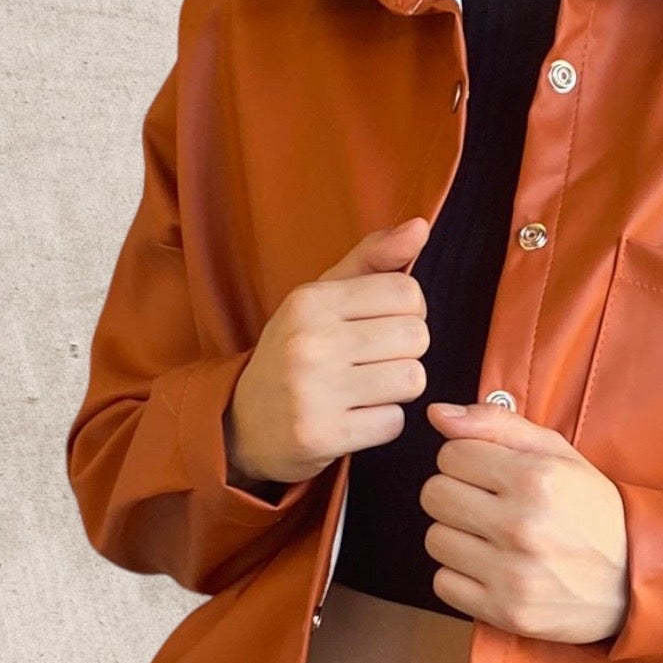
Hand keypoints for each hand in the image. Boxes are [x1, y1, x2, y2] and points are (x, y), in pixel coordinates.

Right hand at [224, 216, 434, 485]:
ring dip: (397, 390)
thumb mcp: (320, 298)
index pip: (407, 292)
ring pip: (412, 379)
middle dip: (404, 352)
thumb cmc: (294, 352)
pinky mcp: (323, 435)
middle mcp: (310, 342)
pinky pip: (394, 423)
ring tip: (365, 389)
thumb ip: (372, 259)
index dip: (408, 312)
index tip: (382, 326)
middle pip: (416, 337)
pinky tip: (354, 418)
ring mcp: (314, 392)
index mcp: (311, 301)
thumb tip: (421, 226)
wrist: (241, 423)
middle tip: (372, 362)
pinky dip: (382, 423)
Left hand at [419, 401, 629, 645]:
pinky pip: (443, 584)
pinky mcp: (505, 611)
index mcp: (535, 478)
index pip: (450, 454)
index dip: (467, 461)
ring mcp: (512, 573)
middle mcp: (521, 525)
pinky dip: (461, 577)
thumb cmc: (593, 511)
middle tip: (489, 506)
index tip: (490, 475)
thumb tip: (437, 414)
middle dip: (457, 495)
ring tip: (493, 539)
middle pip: (435, 495)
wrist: (635, 580)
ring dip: (458, 537)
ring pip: (435, 539)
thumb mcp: (559, 455)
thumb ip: (498, 425)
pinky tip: (492, 569)